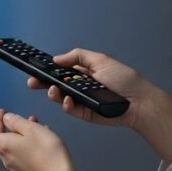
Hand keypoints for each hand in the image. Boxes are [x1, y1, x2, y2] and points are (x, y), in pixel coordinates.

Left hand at [0, 108, 85, 170]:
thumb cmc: (48, 153)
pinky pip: (21, 155)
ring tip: (33, 123)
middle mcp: (7, 159)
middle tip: (8, 115)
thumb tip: (6, 119)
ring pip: (12, 146)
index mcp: (4, 146)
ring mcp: (16, 168)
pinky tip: (40, 138)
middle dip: (3, 125)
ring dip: (18, 133)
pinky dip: (26, 144)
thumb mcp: (32, 129)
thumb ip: (16, 121)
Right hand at [27, 47, 171, 164]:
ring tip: (52, 90)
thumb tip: (57, 59)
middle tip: (32, 82)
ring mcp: (82, 100)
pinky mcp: (85, 114)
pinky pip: (71, 109)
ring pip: (61, 97)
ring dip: (53, 94)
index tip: (34, 68)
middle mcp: (80, 86)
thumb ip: (77, 57)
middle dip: (43, 83)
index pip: (60, 70)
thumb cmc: (124, 79)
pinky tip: (66, 100)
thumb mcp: (100, 60)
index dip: (47, 70)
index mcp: (83, 72)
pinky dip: (66, 105)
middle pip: (56, 84)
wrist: (139, 101)